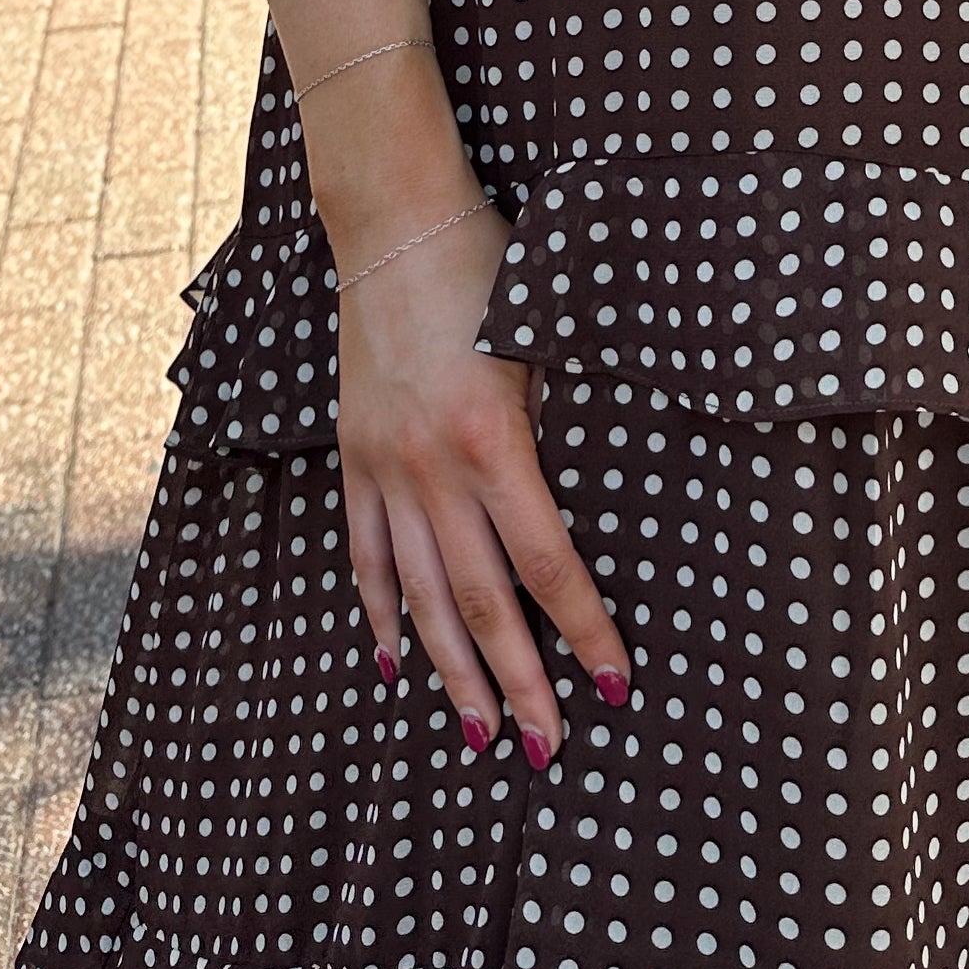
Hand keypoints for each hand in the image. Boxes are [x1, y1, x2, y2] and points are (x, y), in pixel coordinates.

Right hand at [336, 197, 631, 763]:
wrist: (394, 220)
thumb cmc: (486, 265)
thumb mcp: (542, 340)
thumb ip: (557, 424)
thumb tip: (583, 502)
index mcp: (493, 437)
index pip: (547, 562)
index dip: (582, 629)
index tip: (614, 682)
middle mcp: (432, 467)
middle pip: (480, 599)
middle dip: (518, 682)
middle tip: (547, 749)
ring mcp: (385, 466)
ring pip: (419, 594)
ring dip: (452, 671)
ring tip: (478, 735)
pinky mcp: (354, 455)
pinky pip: (365, 552)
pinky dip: (381, 612)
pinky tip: (397, 663)